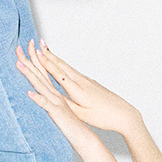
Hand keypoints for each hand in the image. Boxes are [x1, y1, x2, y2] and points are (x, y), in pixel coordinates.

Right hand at [15, 41, 140, 135]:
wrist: (124, 114)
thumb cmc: (104, 117)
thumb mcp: (82, 115)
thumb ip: (67, 105)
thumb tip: (53, 97)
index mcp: (77, 90)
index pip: (58, 73)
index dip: (46, 63)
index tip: (37, 53)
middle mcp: (81, 81)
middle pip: (61, 65)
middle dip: (48, 54)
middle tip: (37, 43)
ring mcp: (87, 80)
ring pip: (67, 67)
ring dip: (55, 57)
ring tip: (45, 49)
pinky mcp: (90, 82)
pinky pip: (72, 71)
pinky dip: (63, 65)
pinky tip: (61, 64)